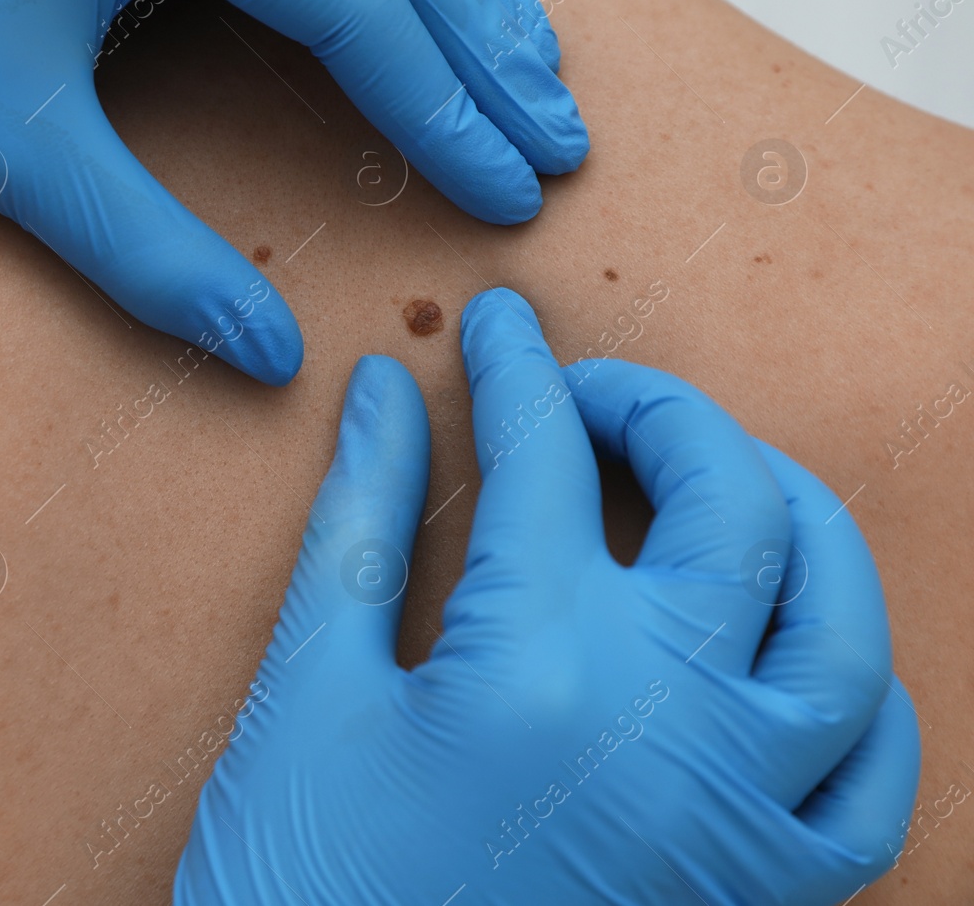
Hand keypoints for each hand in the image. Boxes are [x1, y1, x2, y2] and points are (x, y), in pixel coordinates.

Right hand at [177, 288, 916, 903]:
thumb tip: (387, 394)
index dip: (516, 371)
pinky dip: (855, 691)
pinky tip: (784, 653)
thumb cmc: (302, 883)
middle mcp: (672, 727)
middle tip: (590, 398)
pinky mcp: (760, 897)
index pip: (545, 459)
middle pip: (730, 506)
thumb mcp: (307, 692)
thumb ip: (361, 525)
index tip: (499, 327)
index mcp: (538, 664)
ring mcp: (737, 819)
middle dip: (663, 414)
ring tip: (714, 487)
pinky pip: (872, 782)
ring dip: (792, 522)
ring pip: (842, 626)